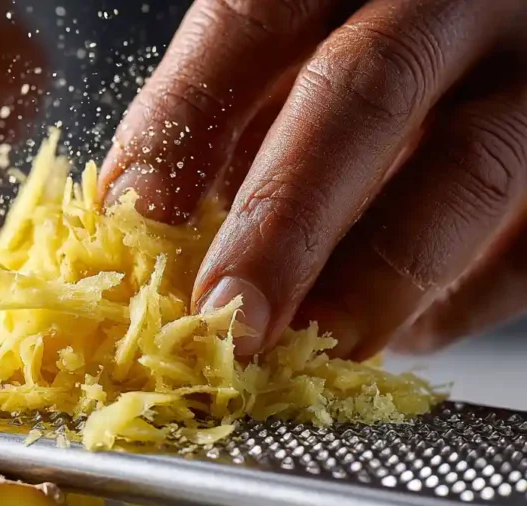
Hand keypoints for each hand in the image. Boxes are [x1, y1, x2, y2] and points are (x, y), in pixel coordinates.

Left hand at [99, 0, 526, 357]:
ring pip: (465, 177)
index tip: (137, 220)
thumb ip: (226, 121)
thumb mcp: (286, 64)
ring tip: (313, 350)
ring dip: (374, 282)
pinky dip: (453, 301)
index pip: (251, 22)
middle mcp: (447, 3)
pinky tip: (395, 332)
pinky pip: (523, 247)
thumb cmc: (355, 72)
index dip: (186, 123)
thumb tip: (149, 229)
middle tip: (230, 315)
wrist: (486, 56)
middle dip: (285, 222)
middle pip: (363, 95)